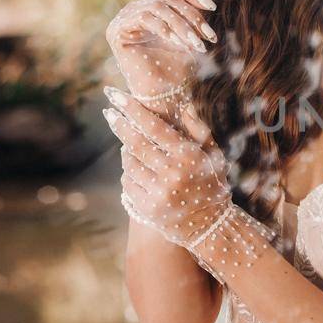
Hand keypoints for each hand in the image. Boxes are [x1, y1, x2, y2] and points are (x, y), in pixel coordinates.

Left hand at [102, 84, 229, 250]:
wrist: (211, 226)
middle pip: (136, 143)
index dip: (133, 110)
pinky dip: (129, 174)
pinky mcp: (148, 208)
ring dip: (126, 152)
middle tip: (108, 112)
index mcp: (189, 157)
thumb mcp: (214, 156)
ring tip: (131, 147)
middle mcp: (173, 174)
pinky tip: (136, 171)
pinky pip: (128, 184)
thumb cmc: (212, 184)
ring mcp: (159, 193)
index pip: (155, 128)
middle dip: (120, 125)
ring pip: (129, 164)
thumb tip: (183, 105)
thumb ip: (199, 130)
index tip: (116, 95)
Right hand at [104, 0, 217, 109]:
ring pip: (159, 8)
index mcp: (153, 4)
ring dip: (183, 27)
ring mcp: (124, 18)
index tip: (212, 8)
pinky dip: (165, 30)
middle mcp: (136, 7)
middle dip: (192, 16)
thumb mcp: (189, 28)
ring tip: (198, 46)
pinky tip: (179, 44)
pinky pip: (145, 19)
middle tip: (209, 36)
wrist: (165, 94)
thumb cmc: (179, 63)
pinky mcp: (116, 30)